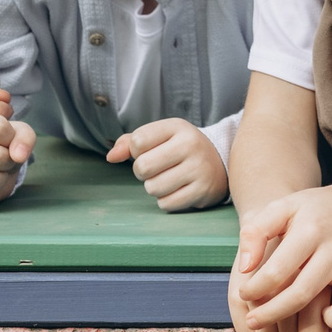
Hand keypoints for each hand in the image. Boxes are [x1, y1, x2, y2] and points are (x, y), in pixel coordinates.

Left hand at [107, 119, 228, 211]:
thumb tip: (111, 157)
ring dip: (155, 187)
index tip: (150, 150)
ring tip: (169, 178)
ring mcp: (199, 168)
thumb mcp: (160, 137)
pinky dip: (167, 200)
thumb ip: (130, 142)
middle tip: (157, 168)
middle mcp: (190, 145)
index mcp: (177, 127)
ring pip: (153, 188)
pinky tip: (179, 190)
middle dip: (143, 172)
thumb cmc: (180, 149)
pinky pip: (166, 204)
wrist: (220, 161)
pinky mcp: (203, 191)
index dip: (136, 151)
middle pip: (142, 167)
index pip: (137, 141)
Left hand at [229, 183, 331, 331]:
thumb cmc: (316, 210)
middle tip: (255, 321)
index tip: (245, 294)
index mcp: (311, 230)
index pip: (279, 269)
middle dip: (273, 313)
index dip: (255, 288)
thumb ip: (256, 232)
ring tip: (305, 327)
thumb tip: (245, 268)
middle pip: (305, 292)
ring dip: (324, 324)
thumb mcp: (283, 206)